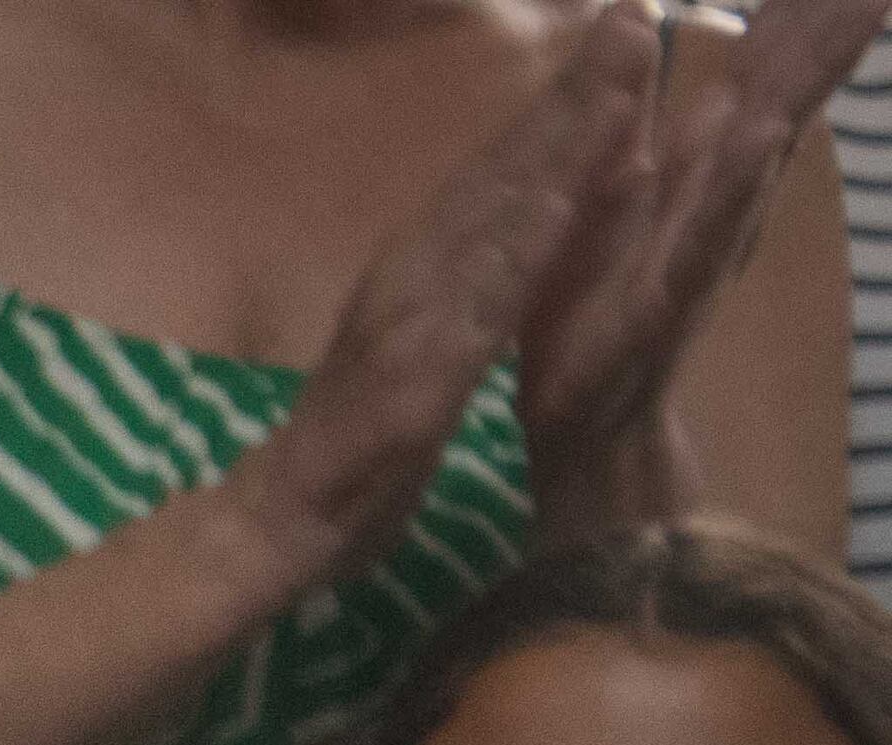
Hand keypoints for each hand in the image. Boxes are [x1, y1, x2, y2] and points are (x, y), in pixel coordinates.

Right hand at [241, 7, 650, 582]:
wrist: (281, 525)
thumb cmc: (358, 441)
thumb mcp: (423, 344)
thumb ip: (464, 285)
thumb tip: (515, 221)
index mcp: (419, 268)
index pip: (499, 173)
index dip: (562, 103)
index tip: (622, 33)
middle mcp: (411, 274)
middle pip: (503, 174)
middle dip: (573, 96)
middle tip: (633, 17)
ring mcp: (411, 323)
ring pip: (497, 223)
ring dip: (559, 148)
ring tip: (619, 82)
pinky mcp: (416, 382)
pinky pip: (479, 311)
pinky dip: (521, 253)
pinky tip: (564, 205)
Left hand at [513, 0, 891, 531]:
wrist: (584, 413)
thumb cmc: (595, 293)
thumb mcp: (607, 187)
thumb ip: (637, 109)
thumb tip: (645, 18)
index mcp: (703, 161)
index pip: (764, 63)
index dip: (808, 4)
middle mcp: (723, 193)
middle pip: (786, 87)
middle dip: (834, 19)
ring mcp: (706, 242)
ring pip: (768, 147)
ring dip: (810, 79)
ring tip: (860, 8)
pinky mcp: (669, 296)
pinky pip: (709, 233)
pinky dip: (739, 186)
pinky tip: (762, 138)